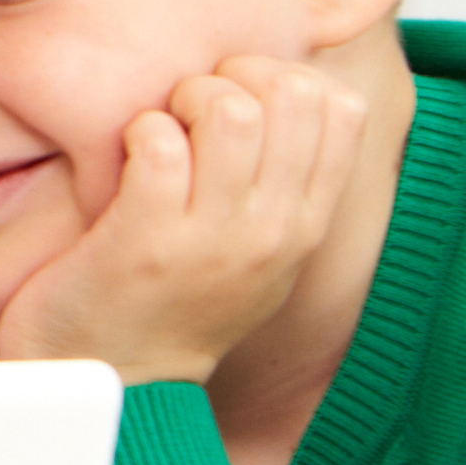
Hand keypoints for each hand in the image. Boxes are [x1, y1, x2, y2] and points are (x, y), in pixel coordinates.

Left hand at [0, 55, 371, 386]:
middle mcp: (272, 232)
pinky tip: (126, 162)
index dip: (284, 77)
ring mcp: (213, 240)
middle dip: (234, 78)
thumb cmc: (181, 304)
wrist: (122, 387)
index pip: (342, 109)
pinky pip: (158, 143)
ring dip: (183, 101)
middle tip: (192, 111)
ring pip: (230, 111)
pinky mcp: (147, 241)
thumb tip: (293, 84)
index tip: (241, 100)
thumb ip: (287, 180)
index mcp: (305, 227)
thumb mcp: (263, 250)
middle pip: (292, 93)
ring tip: (162, 133)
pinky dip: (138, 134)